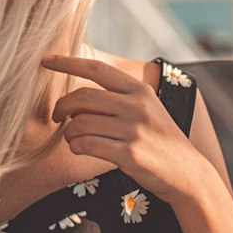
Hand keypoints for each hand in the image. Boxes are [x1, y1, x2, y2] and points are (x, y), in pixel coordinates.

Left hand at [42, 54, 214, 206]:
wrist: (187, 172)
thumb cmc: (159, 140)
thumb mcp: (146, 108)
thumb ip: (119, 97)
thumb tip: (77, 95)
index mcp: (139, 90)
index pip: (97, 69)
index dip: (68, 62)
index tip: (45, 60)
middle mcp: (136, 106)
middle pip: (83, 97)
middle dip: (61, 106)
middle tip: (57, 117)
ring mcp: (133, 129)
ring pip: (80, 123)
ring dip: (68, 132)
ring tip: (73, 138)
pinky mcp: (129, 153)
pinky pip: (86, 144)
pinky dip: (76, 146)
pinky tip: (80, 148)